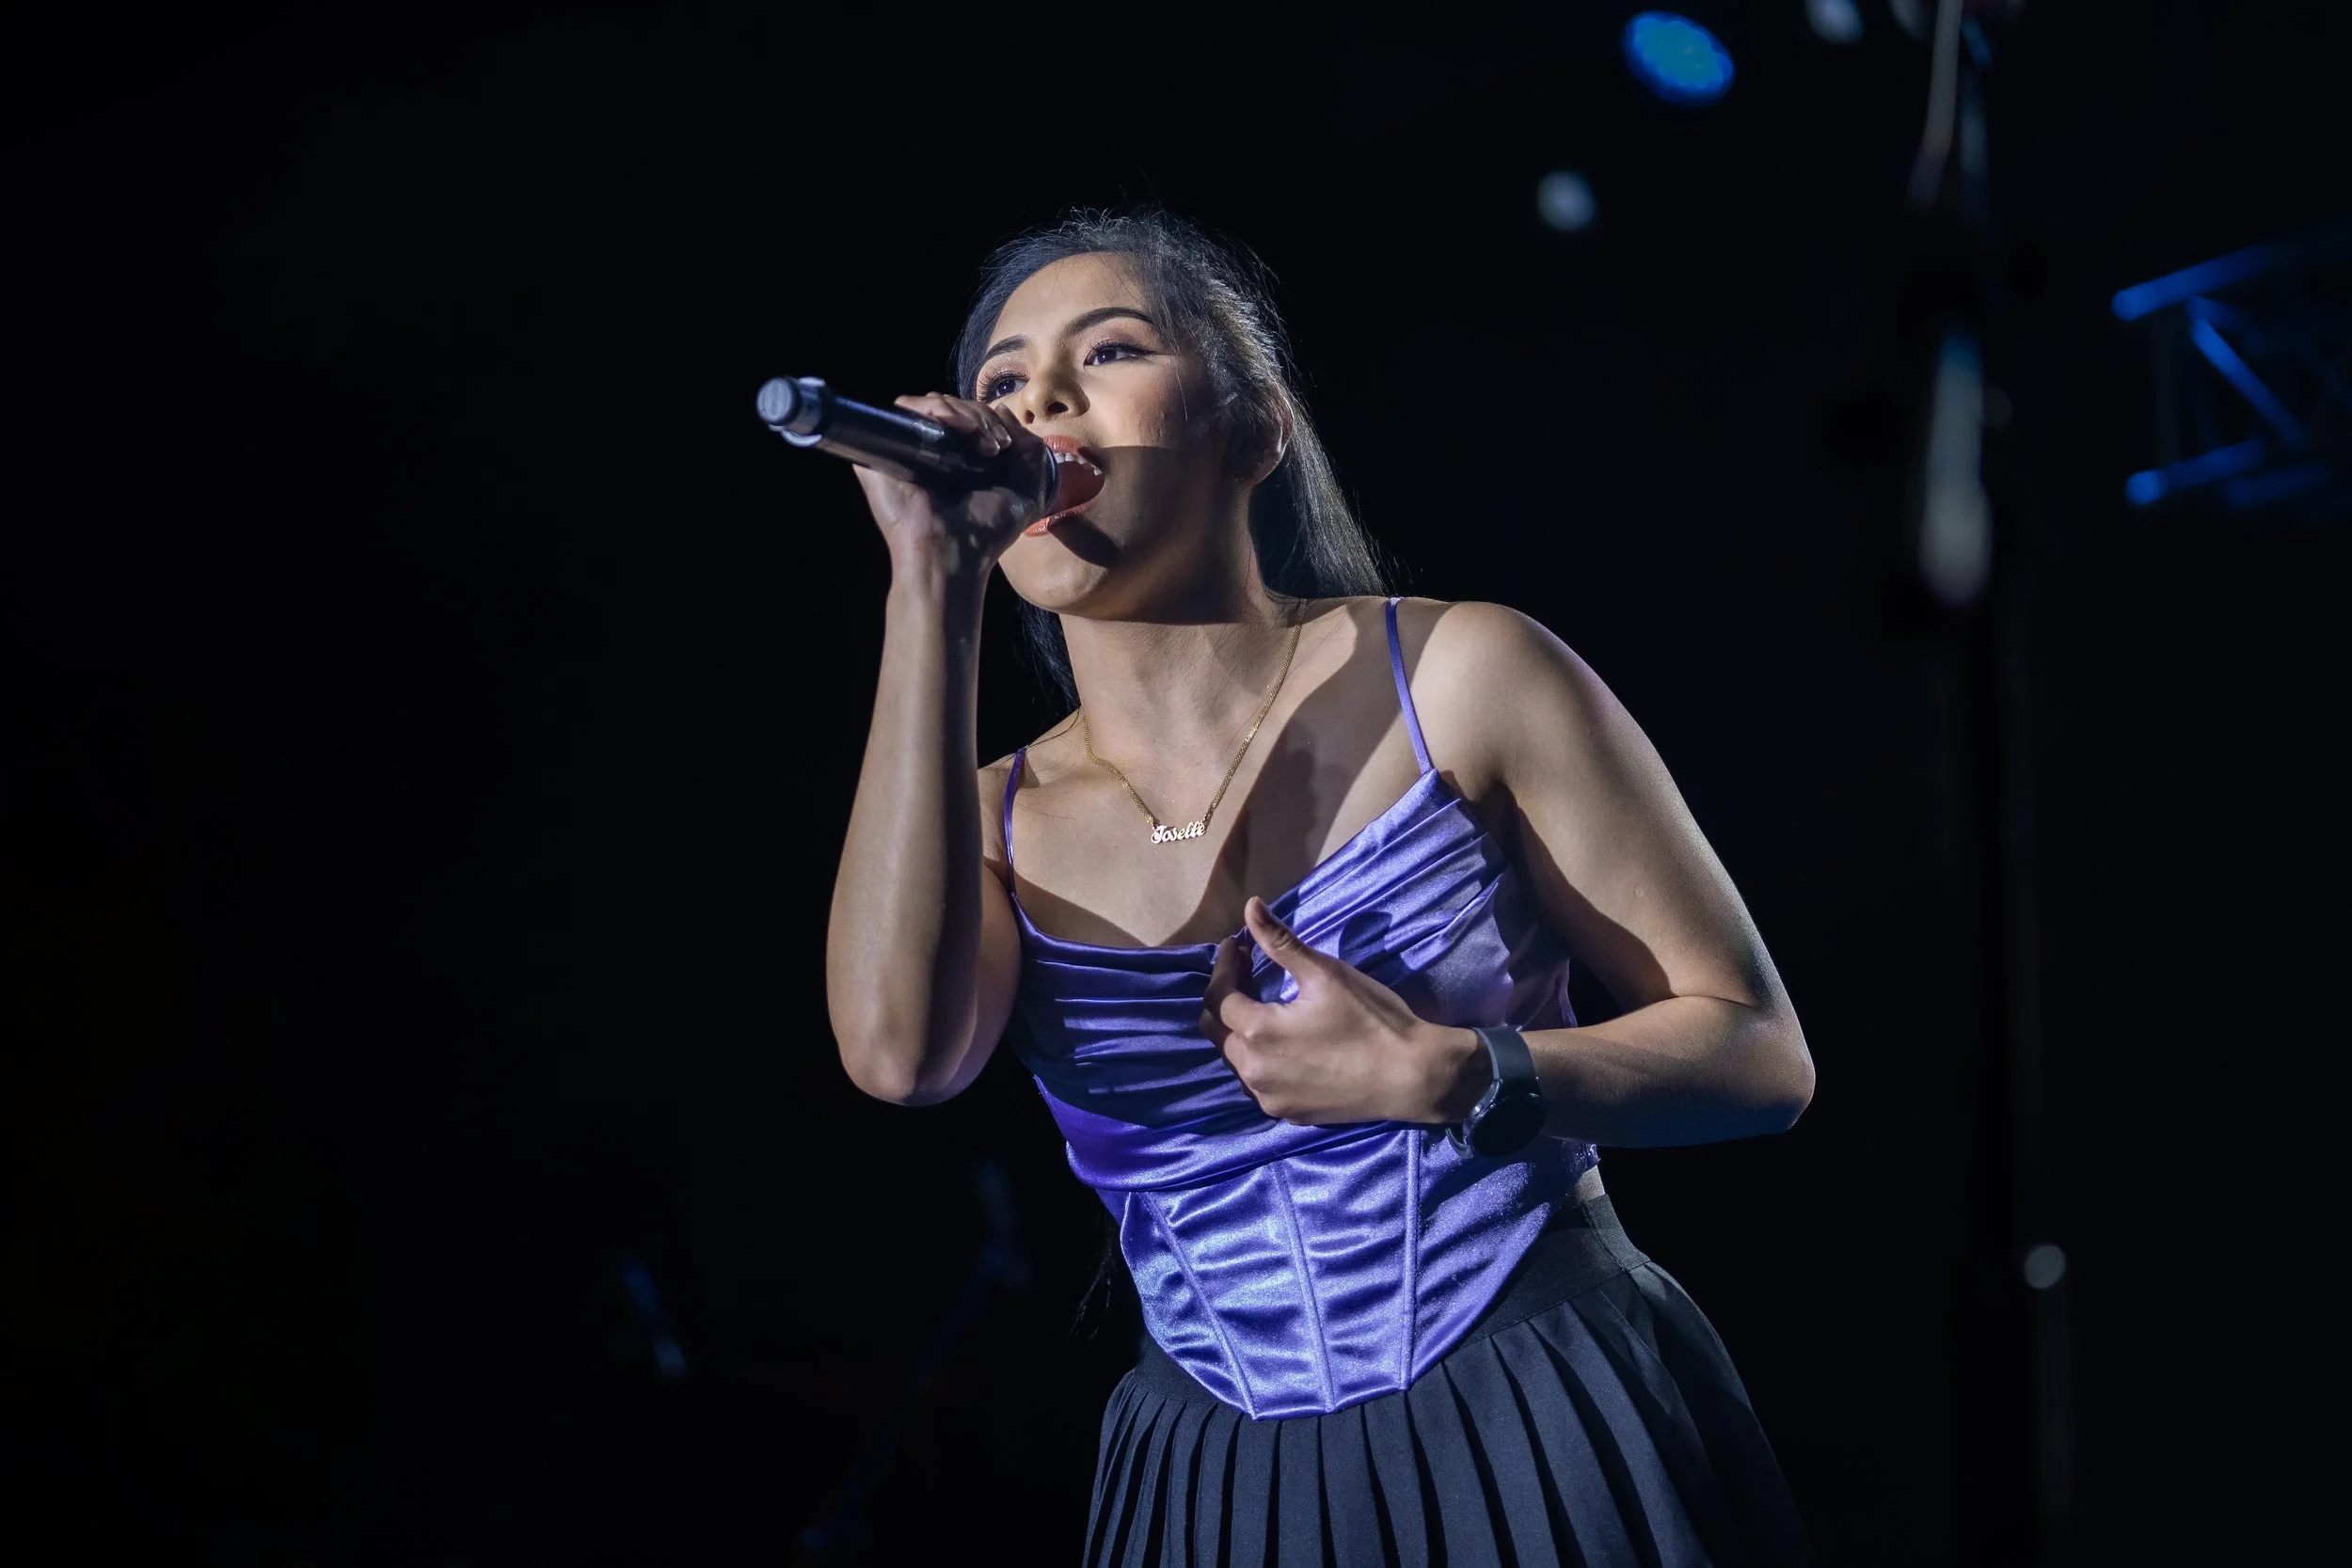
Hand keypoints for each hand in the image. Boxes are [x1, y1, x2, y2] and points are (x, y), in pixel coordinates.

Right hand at [853, 393, 1043, 578]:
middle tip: (997, 447)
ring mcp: (905, 448)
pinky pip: (903, 408)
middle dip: (982, 417)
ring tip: (982, 445)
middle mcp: (930, 451)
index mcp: (958, 458)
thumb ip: (1029, 449)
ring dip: (964, 413)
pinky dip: (934, 408)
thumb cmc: (988, 531)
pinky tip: (956, 428)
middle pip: (952, 405)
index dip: (991, 420)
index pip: (969, 416)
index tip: (1007, 444)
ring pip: (931, 403)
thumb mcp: (1028, 490)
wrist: (955, 553)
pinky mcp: (884, 447)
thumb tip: (1002, 409)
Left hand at [1201, 897, 1487, 1125]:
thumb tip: (1250, 905)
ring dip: (1241, 1031)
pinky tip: (1283, 1043)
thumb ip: (1280, 941)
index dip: (1224, 967)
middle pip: (1218, 1031)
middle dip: (1226, 998)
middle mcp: (1253, 1072)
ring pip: (1236, 1060)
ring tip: (1265, 1006)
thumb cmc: (1371, 1019)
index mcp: (1257, 1033)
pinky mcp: (1288, 1115)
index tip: (1237, 945)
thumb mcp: (1325, 973)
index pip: (1219, 997)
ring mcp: (1269, 1099)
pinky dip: (1260, 1058)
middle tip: (1246, 972)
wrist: (1412, 1077)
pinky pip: (1259, 1083)